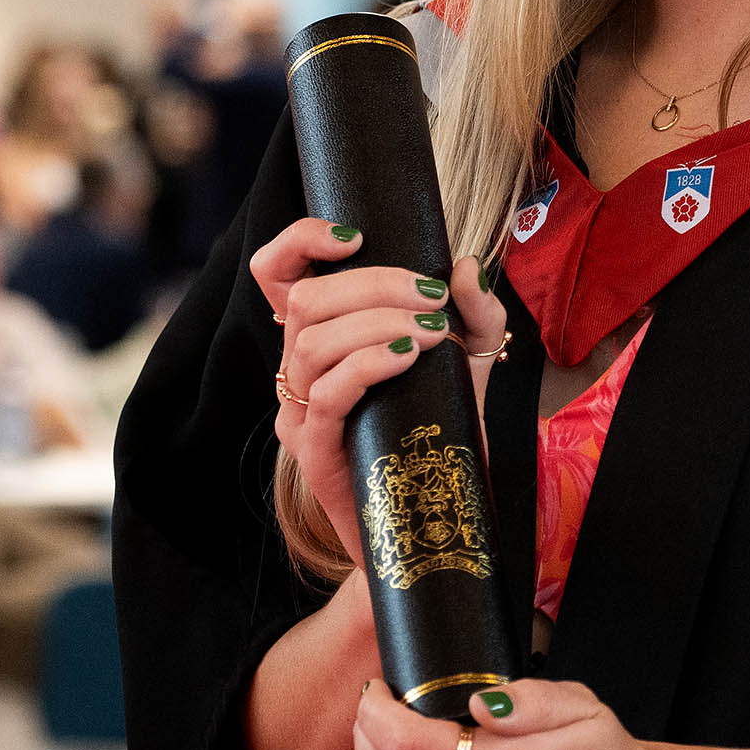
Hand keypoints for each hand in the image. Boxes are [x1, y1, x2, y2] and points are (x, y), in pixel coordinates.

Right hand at [251, 218, 508, 563]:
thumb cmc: (438, 429)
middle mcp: (298, 370)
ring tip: (430, 332)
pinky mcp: (315, 451)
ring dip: (379, 322)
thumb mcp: (468, 360)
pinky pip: (329, 393)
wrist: (432, 513)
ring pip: (314, 342)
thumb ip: (473, 313)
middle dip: (374, 284)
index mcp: (320, 337)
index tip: (354, 236)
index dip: (298, 242)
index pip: (276, 274)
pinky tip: (406, 357)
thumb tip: (466, 268)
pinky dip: (368, 364)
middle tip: (431, 297)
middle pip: (307, 299)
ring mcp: (300, 411)